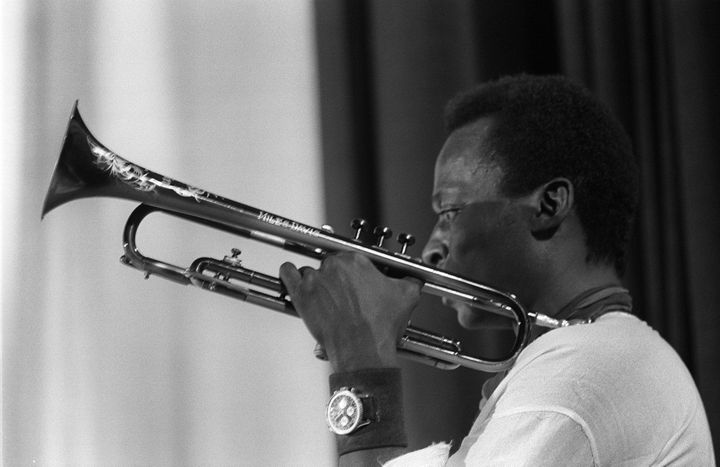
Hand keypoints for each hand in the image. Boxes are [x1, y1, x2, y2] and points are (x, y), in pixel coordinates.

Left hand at [279, 252, 420, 371]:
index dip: (353, 271)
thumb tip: (414, 277)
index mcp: (357, 260)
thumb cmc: (381, 324)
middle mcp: (334, 265)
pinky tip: (292, 275)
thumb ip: (410, 280)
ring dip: (315, 280)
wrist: (362, 349)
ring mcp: (315, 278)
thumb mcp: (407, 297)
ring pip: (310, 270)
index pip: (350, 258)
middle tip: (343, 295)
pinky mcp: (301, 293)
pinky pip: (288, 273)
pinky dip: (289, 273)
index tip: (354, 281)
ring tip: (322, 296)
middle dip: (336, 278)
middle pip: (330, 263)